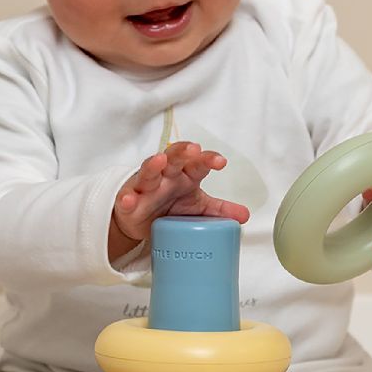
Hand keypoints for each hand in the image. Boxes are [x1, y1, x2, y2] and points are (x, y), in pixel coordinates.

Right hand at [109, 141, 250, 259]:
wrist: (141, 221)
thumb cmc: (171, 205)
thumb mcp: (197, 207)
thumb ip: (219, 210)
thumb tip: (245, 215)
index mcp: (185, 174)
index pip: (198, 163)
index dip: (208, 160)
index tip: (220, 162)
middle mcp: (165, 176)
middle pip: (173, 158)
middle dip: (182, 152)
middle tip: (193, 150)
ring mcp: (145, 186)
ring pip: (148, 172)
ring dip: (153, 165)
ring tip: (159, 161)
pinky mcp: (128, 201)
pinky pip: (126, 198)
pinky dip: (127, 198)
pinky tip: (129, 199)